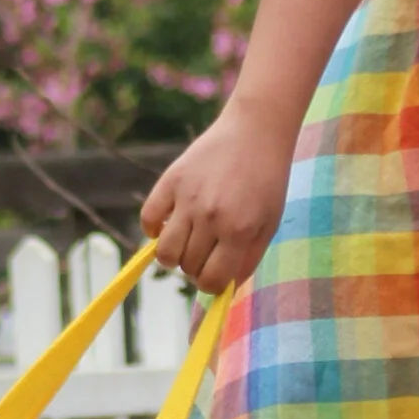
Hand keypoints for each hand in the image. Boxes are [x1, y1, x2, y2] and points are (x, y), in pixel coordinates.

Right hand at [143, 106, 294, 291]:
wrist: (256, 131)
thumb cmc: (267, 180)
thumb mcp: (269, 223)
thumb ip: (248, 259)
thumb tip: (224, 287)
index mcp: (239, 231)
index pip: (211, 280)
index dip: (212, 285)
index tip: (215, 277)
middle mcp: (211, 217)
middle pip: (188, 267)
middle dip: (196, 269)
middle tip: (206, 254)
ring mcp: (188, 198)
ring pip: (165, 252)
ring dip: (172, 257)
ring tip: (185, 244)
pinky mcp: (172, 180)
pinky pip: (148, 219)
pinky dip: (153, 230)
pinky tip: (167, 226)